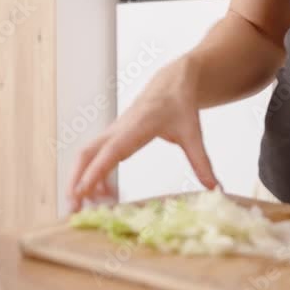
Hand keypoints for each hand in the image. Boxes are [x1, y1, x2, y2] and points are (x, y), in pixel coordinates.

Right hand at [67, 59, 217, 210]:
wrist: (172, 81)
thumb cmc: (181, 105)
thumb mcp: (193, 134)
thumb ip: (202, 163)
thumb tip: (216, 189)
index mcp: (136, 127)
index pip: (110, 153)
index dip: (94, 173)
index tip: (81, 194)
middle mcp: (119, 129)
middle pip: (86, 154)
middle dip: (75, 180)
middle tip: (72, 208)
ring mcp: (113, 132)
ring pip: (86, 155)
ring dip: (80, 179)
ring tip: (87, 207)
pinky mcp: (114, 135)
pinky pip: (95, 155)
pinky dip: (94, 174)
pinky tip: (105, 194)